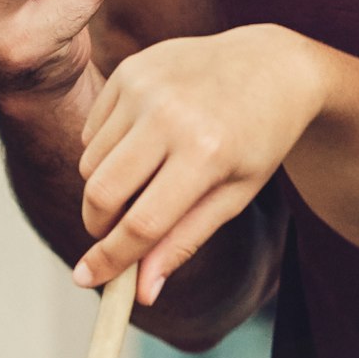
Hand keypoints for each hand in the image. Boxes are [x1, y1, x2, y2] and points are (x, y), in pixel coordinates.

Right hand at [74, 26, 328, 301]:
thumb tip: (143, 292)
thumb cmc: (257, 139)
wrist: (271, 65)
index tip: (87, 278)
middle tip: (112, 234)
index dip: (111, 259)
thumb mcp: (234, 195)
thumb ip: (184, 242)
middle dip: (98, 226)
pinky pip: (92, 131)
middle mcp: (171, 115)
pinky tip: (145, 139)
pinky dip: (107, 151)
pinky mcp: (129, 69)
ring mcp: (146, 87)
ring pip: (90, 164)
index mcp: (206, 153)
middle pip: (102, 193)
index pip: (142, 223)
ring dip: (105, 186)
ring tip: (146, 176)